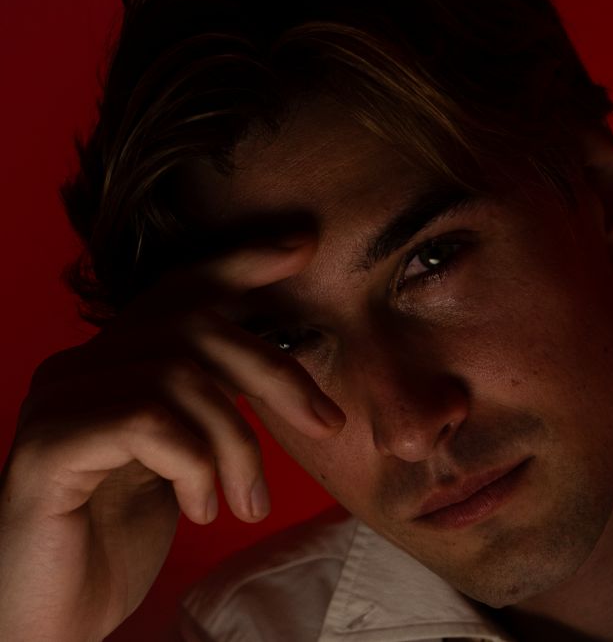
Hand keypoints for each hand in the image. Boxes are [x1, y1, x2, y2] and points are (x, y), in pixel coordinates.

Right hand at [0, 233, 342, 641]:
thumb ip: (210, 410)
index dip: (240, 262)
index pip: (179, 292)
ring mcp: (58, 403)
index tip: (300, 245)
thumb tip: (286, 380)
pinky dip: (196, 464)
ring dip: (237, 444)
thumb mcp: (183, 461)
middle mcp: (80, 368)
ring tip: (247, 502)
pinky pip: (148, 421)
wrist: (54, 618)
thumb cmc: (119, 540)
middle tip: (327, 424)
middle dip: (276, 372)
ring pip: (180, 377)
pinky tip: (202, 509)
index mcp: (115, 364)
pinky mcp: (48, 447)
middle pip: (195, 328)